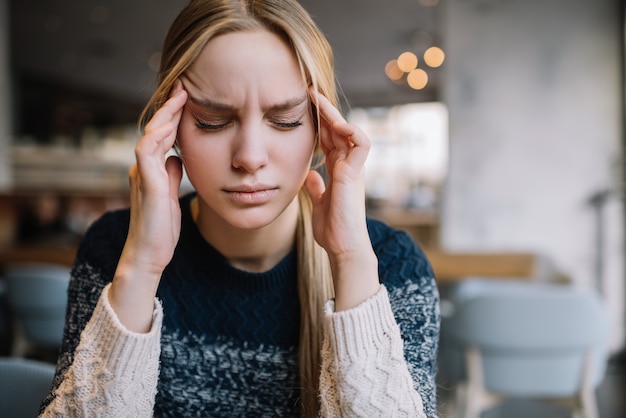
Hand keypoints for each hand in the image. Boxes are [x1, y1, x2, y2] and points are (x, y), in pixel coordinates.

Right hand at [110, 80, 187, 331]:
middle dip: (170, 108)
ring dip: (165, 116)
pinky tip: (169, 125)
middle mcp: (144, 168)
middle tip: (184, 86)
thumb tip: (177, 158)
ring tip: (179, 97)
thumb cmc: (162, 229)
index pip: (163, 136)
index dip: (174, 117)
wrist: (149, 255)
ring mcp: (143, 175)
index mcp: (152, 170)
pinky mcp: (147, 185)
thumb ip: (172, 176)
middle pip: (156, 130)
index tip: (188, 98)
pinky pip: (147, 153)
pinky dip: (157, 137)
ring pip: (150, 136)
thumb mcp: (172, 196)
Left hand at [304, 90, 379, 310]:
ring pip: (349, 132)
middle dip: (324, 111)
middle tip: (309, 92)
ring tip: (318, 100)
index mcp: (339, 171)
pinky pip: (362, 144)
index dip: (319, 123)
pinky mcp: (356, 174)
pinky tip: (336, 124)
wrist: (343, 247)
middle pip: (337, 131)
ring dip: (335, 115)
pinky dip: (352, 131)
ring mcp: (354, 169)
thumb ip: (316, 187)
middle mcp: (348, 166)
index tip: (304, 107)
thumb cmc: (333, 229)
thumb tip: (309, 175)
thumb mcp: (320, 203)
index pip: (329, 139)